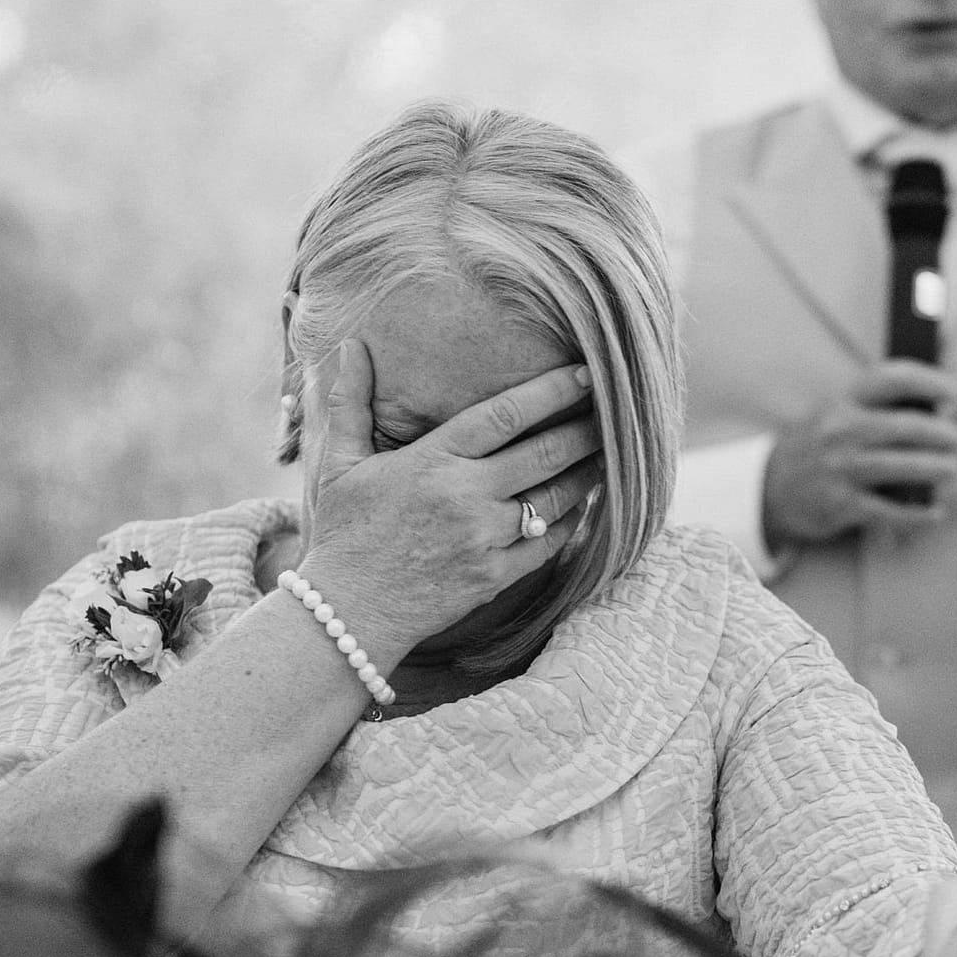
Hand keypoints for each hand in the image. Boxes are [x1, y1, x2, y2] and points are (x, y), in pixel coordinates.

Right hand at [295, 340, 602, 660]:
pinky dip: (572, 520)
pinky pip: (549, 543)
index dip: (552, 391)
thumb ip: (351, 400)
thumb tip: (351, 344)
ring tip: (608, 454)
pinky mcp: (496, 576)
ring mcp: (485, 539)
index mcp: (433, 460)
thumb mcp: (339, 462)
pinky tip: (583, 504)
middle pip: (545, 453)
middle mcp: (466, 496)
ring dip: (587, 473)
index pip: (505, 414)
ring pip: (556, 498)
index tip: (585, 373)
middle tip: (616, 411)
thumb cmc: (344, 533)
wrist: (348, 612)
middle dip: (586, 429)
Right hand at [762, 359, 956, 547]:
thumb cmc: (820, 448)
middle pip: (902, 426)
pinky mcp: (839, 505)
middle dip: (939, 433)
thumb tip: (938, 413)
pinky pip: (887, 511)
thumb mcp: (837, 416)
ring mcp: (838, 469)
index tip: (954, 392)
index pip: (890, 379)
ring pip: (897, 466)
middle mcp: (839, 431)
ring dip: (933, 468)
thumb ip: (877, 410)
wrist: (770, 488)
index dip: (929, 381)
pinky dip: (916, 514)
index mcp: (842, 402)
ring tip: (951, 468)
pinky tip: (935, 512)